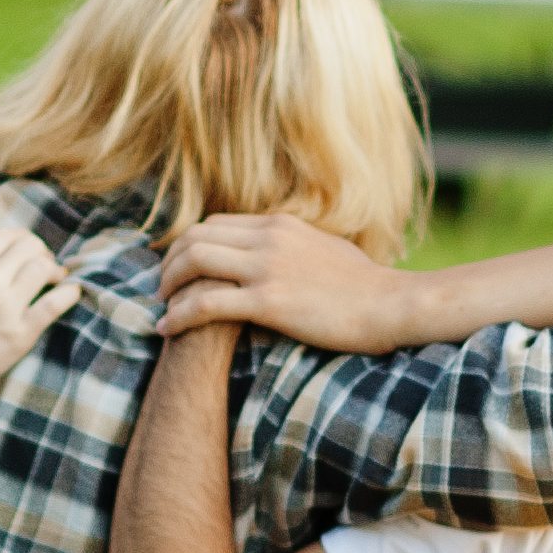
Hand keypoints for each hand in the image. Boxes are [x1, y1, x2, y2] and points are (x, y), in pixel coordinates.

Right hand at [0, 225, 81, 397]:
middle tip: (44, 265)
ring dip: (55, 270)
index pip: (8, 235)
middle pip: (30, 247)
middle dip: (42, 252)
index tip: (29, 249)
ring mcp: (6, 306)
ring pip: (44, 269)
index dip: (24, 238)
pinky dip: (69, 293)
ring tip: (56, 280)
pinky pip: (55, 303)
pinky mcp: (21, 333)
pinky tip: (71, 292)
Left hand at [157, 213, 413, 348]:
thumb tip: (284, 250)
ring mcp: (268, 267)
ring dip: (168, 285)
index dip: (189, 245)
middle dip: (170, 262)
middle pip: (195, 236)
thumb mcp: (326, 249)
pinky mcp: (269, 301)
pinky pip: (205, 304)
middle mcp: (269, 237)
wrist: (391, 306)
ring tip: (162, 308)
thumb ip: (296, 245)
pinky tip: (166, 330)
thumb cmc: (366, 287)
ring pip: (194, 261)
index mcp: (280, 223)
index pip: (215, 223)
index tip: (180, 269)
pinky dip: (178, 316)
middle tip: (163, 289)